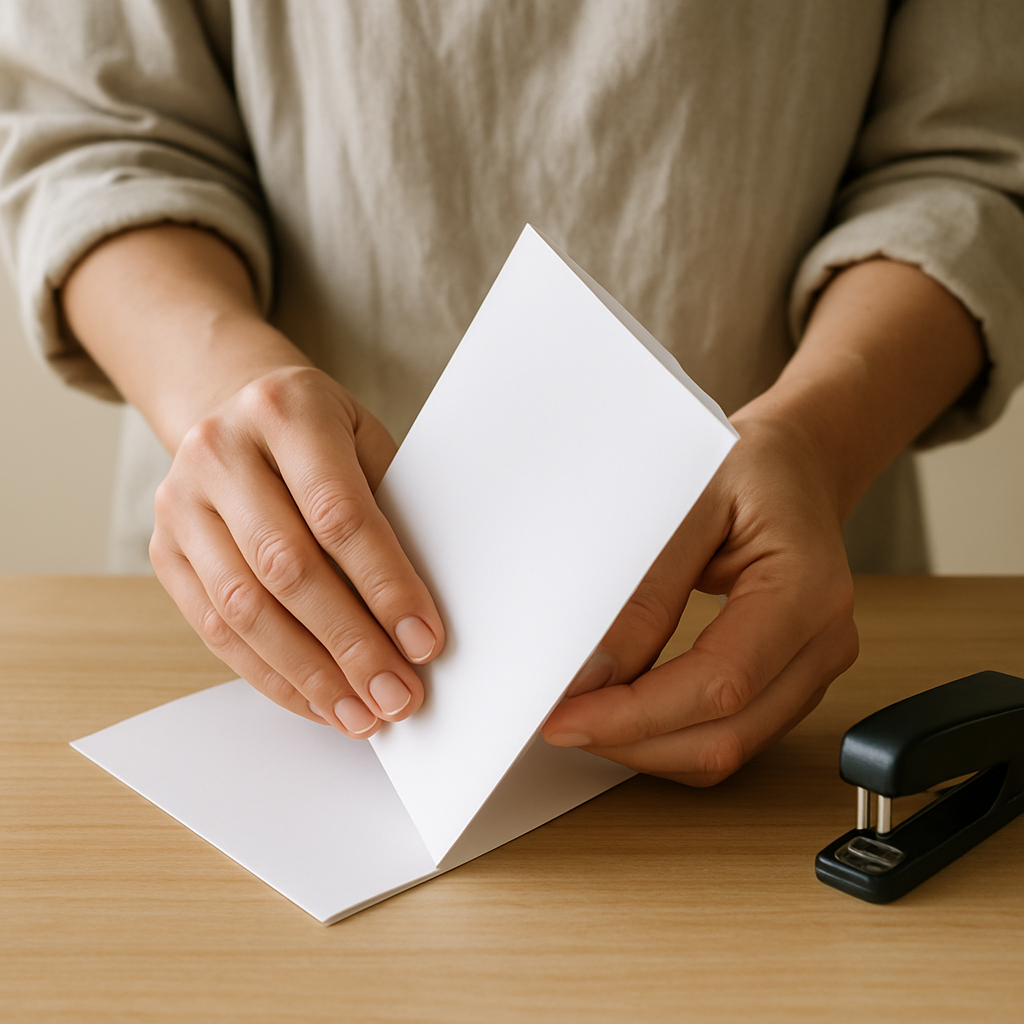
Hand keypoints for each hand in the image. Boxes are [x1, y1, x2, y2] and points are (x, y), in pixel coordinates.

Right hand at [149, 365, 444, 737]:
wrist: (236, 410)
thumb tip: (420, 618)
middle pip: (287, 567)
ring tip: (361, 714)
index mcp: (286, 412)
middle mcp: (221, 452)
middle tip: (396, 695)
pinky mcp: (162, 549)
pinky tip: (316, 700)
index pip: (338, 512)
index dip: (384, 585)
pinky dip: (271, 675)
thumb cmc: (322, 436)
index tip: (424, 641)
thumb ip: (390, 512)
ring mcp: (181, 502)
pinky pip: (215, 630)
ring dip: (310, 674)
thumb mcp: (365, 445)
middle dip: (350, 644)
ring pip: (244, 608)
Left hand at [541, 412, 858, 784]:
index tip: (567, 719)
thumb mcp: (687, 502)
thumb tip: (593, 672)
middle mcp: (823, 641)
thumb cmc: (746, 466)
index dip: (636, 714)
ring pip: (728, 750)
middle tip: (560, 723)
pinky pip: (731, 733)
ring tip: (585, 717)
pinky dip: (672, 735)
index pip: (719, 683)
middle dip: (633, 741)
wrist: (792, 464)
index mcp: (807, 589)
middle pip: (724, 735)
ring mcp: (813, 667)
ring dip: (648, 747)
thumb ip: (646, 591)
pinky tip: (626, 711)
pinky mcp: (793, 680)